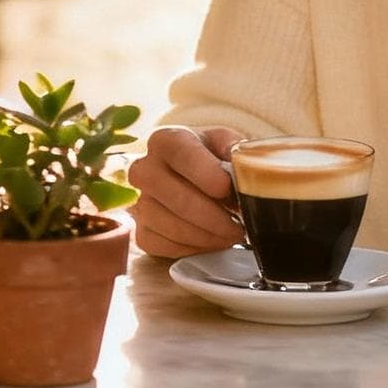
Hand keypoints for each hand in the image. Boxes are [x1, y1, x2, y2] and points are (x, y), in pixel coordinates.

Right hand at [129, 125, 243, 258]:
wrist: (193, 177)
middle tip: (240, 225)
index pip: (180, 153)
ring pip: (170, 225)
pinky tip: (212, 240)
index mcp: (167, 140)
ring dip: (207, 235)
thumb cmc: (212, 159)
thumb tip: (248, 167)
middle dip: (213, 216)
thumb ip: (237, 152)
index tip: (226, 188)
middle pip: (175, 196)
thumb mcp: (227, 145)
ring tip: (232, 234)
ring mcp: (139, 201)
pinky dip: (193, 247)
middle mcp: (145, 168)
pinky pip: (163, 245)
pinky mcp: (141, 230)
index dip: (204, 173)